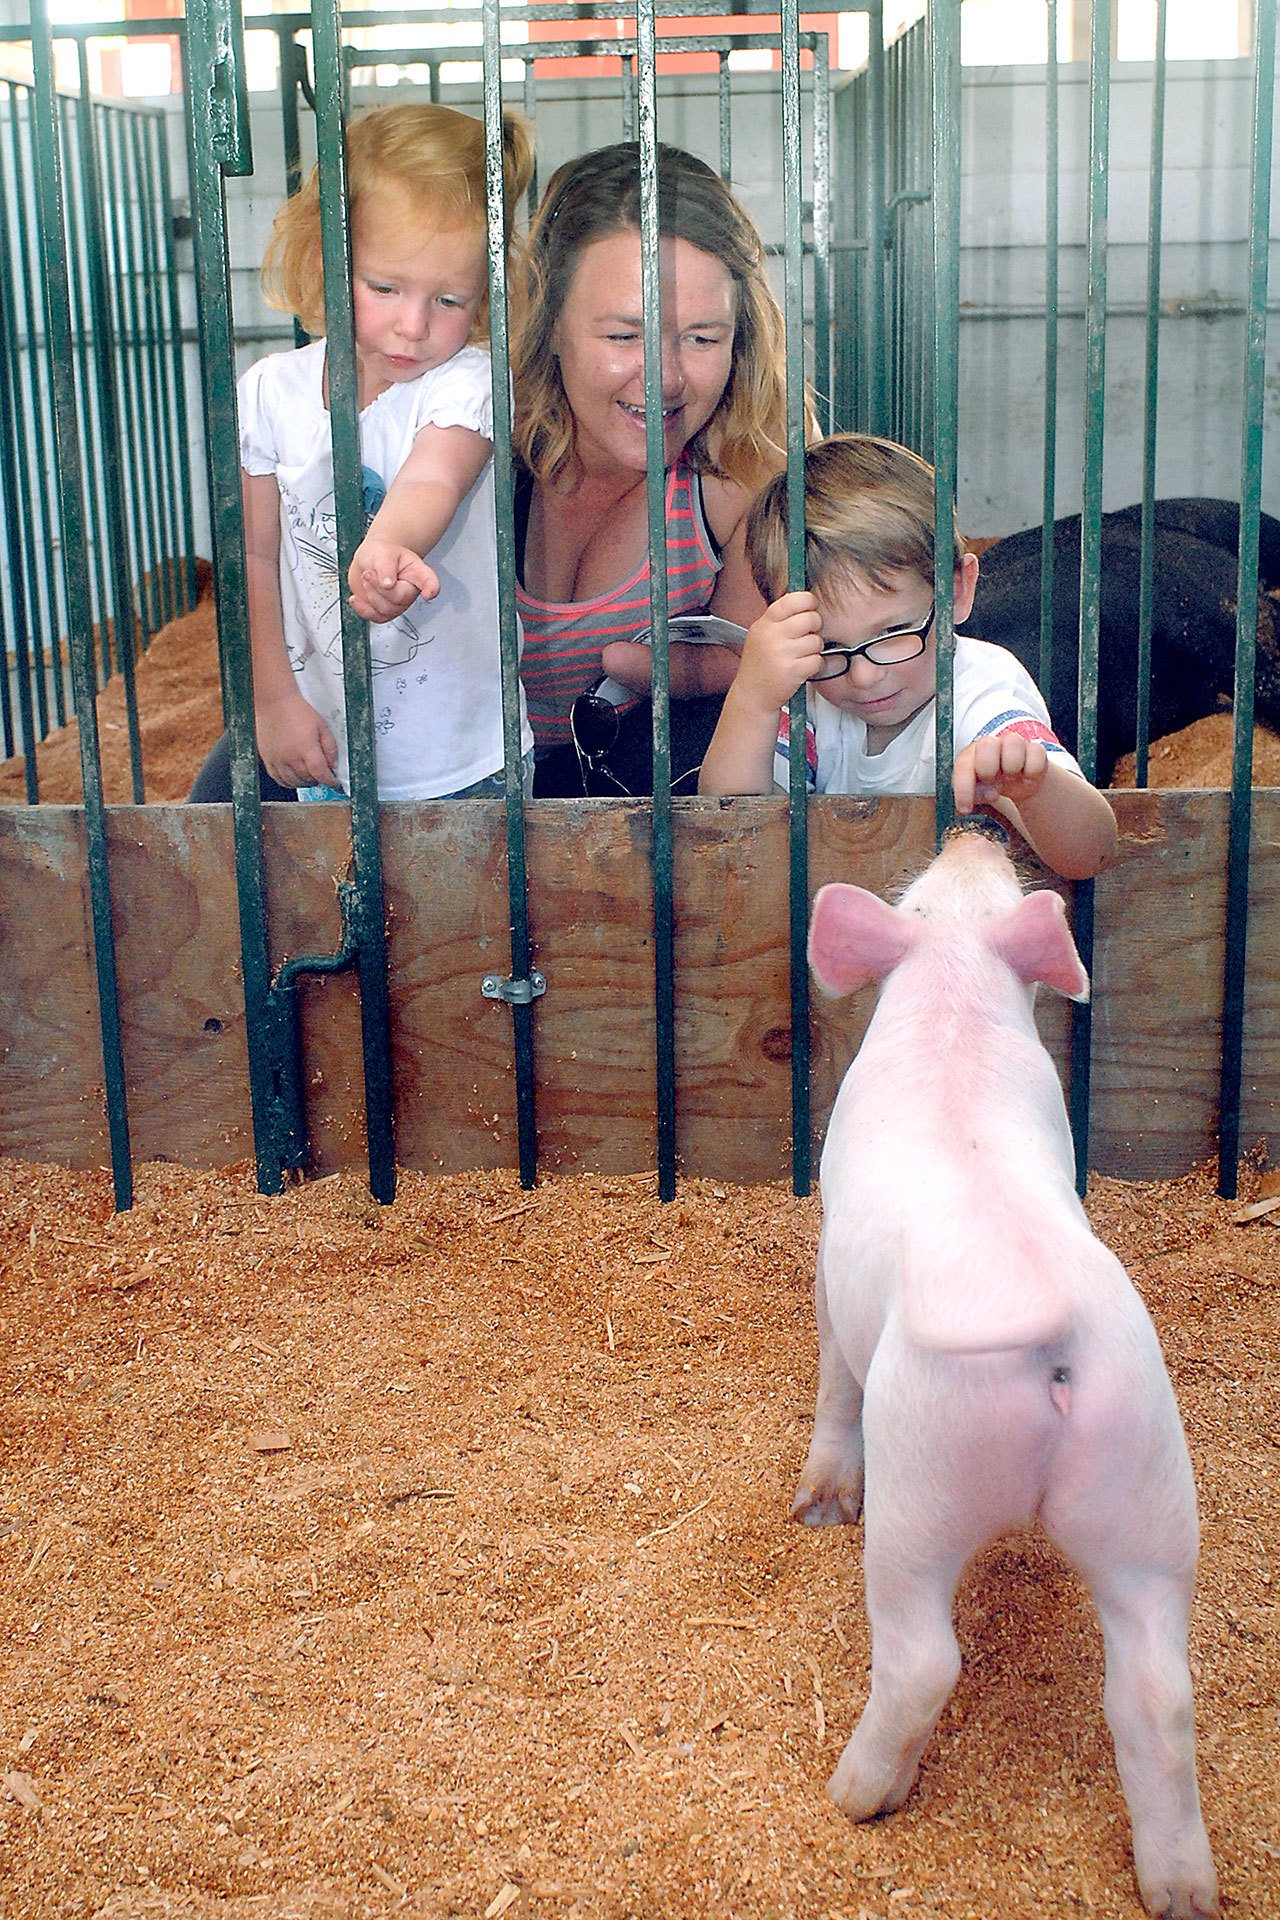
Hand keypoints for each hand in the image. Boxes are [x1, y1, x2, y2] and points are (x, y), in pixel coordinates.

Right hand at [255, 689, 338, 789]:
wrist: (274, 702)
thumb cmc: (297, 710)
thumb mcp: (322, 726)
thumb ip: (330, 747)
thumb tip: (333, 765)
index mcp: (306, 748)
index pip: (321, 774)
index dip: (330, 781)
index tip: (334, 782)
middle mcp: (291, 757)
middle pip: (308, 779)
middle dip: (318, 780)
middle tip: (321, 775)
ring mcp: (277, 759)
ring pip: (293, 782)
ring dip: (304, 782)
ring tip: (309, 776)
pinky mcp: (267, 758)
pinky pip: (277, 778)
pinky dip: (288, 782)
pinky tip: (294, 777)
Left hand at [348, 539, 439, 623]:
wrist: (370, 561)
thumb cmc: (381, 555)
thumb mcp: (383, 553)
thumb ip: (386, 567)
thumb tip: (388, 584)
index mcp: (417, 573)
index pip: (429, 581)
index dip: (431, 588)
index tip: (429, 593)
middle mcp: (411, 591)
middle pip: (399, 598)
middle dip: (378, 586)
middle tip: (369, 573)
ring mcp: (399, 605)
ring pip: (386, 610)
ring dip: (370, 593)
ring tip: (367, 578)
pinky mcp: (385, 613)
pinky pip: (375, 617)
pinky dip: (362, 609)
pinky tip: (355, 599)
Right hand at [733, 592, 825, 714]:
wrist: (752, 695)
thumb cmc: (760, 665)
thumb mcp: (761, 634)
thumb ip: (780, 619)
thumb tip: (806, 601)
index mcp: (764, 623)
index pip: (793, 600)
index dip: (808, 602)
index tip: (810, 608)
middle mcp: (772, 635)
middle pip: (811, 618)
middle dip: (814, 627)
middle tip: (806, 637)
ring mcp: (782, 653)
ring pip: (816, 641)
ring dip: (814, 649)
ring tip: (800, 656)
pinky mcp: (792, 671)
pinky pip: (817, 660)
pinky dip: (814, 665)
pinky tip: (802, 668)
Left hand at [953, 732, 1049, 814]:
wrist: (1020, 782)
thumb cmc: (993, 785)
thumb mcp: (979, 792)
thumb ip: (976, 794)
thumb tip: (986, 794)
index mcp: (971, 755)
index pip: (963, 765)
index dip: (963, 787)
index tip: (965, 809)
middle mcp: (991, 745)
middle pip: (987, 744)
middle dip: (988, 768)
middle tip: (992, 783)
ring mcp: (1014, 744)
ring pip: (1013, 742)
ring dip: (1012, 766)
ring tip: (1010, 778)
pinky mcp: (1035, 749)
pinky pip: (1036, 754)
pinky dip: (1032, 771)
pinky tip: (1027, 778)